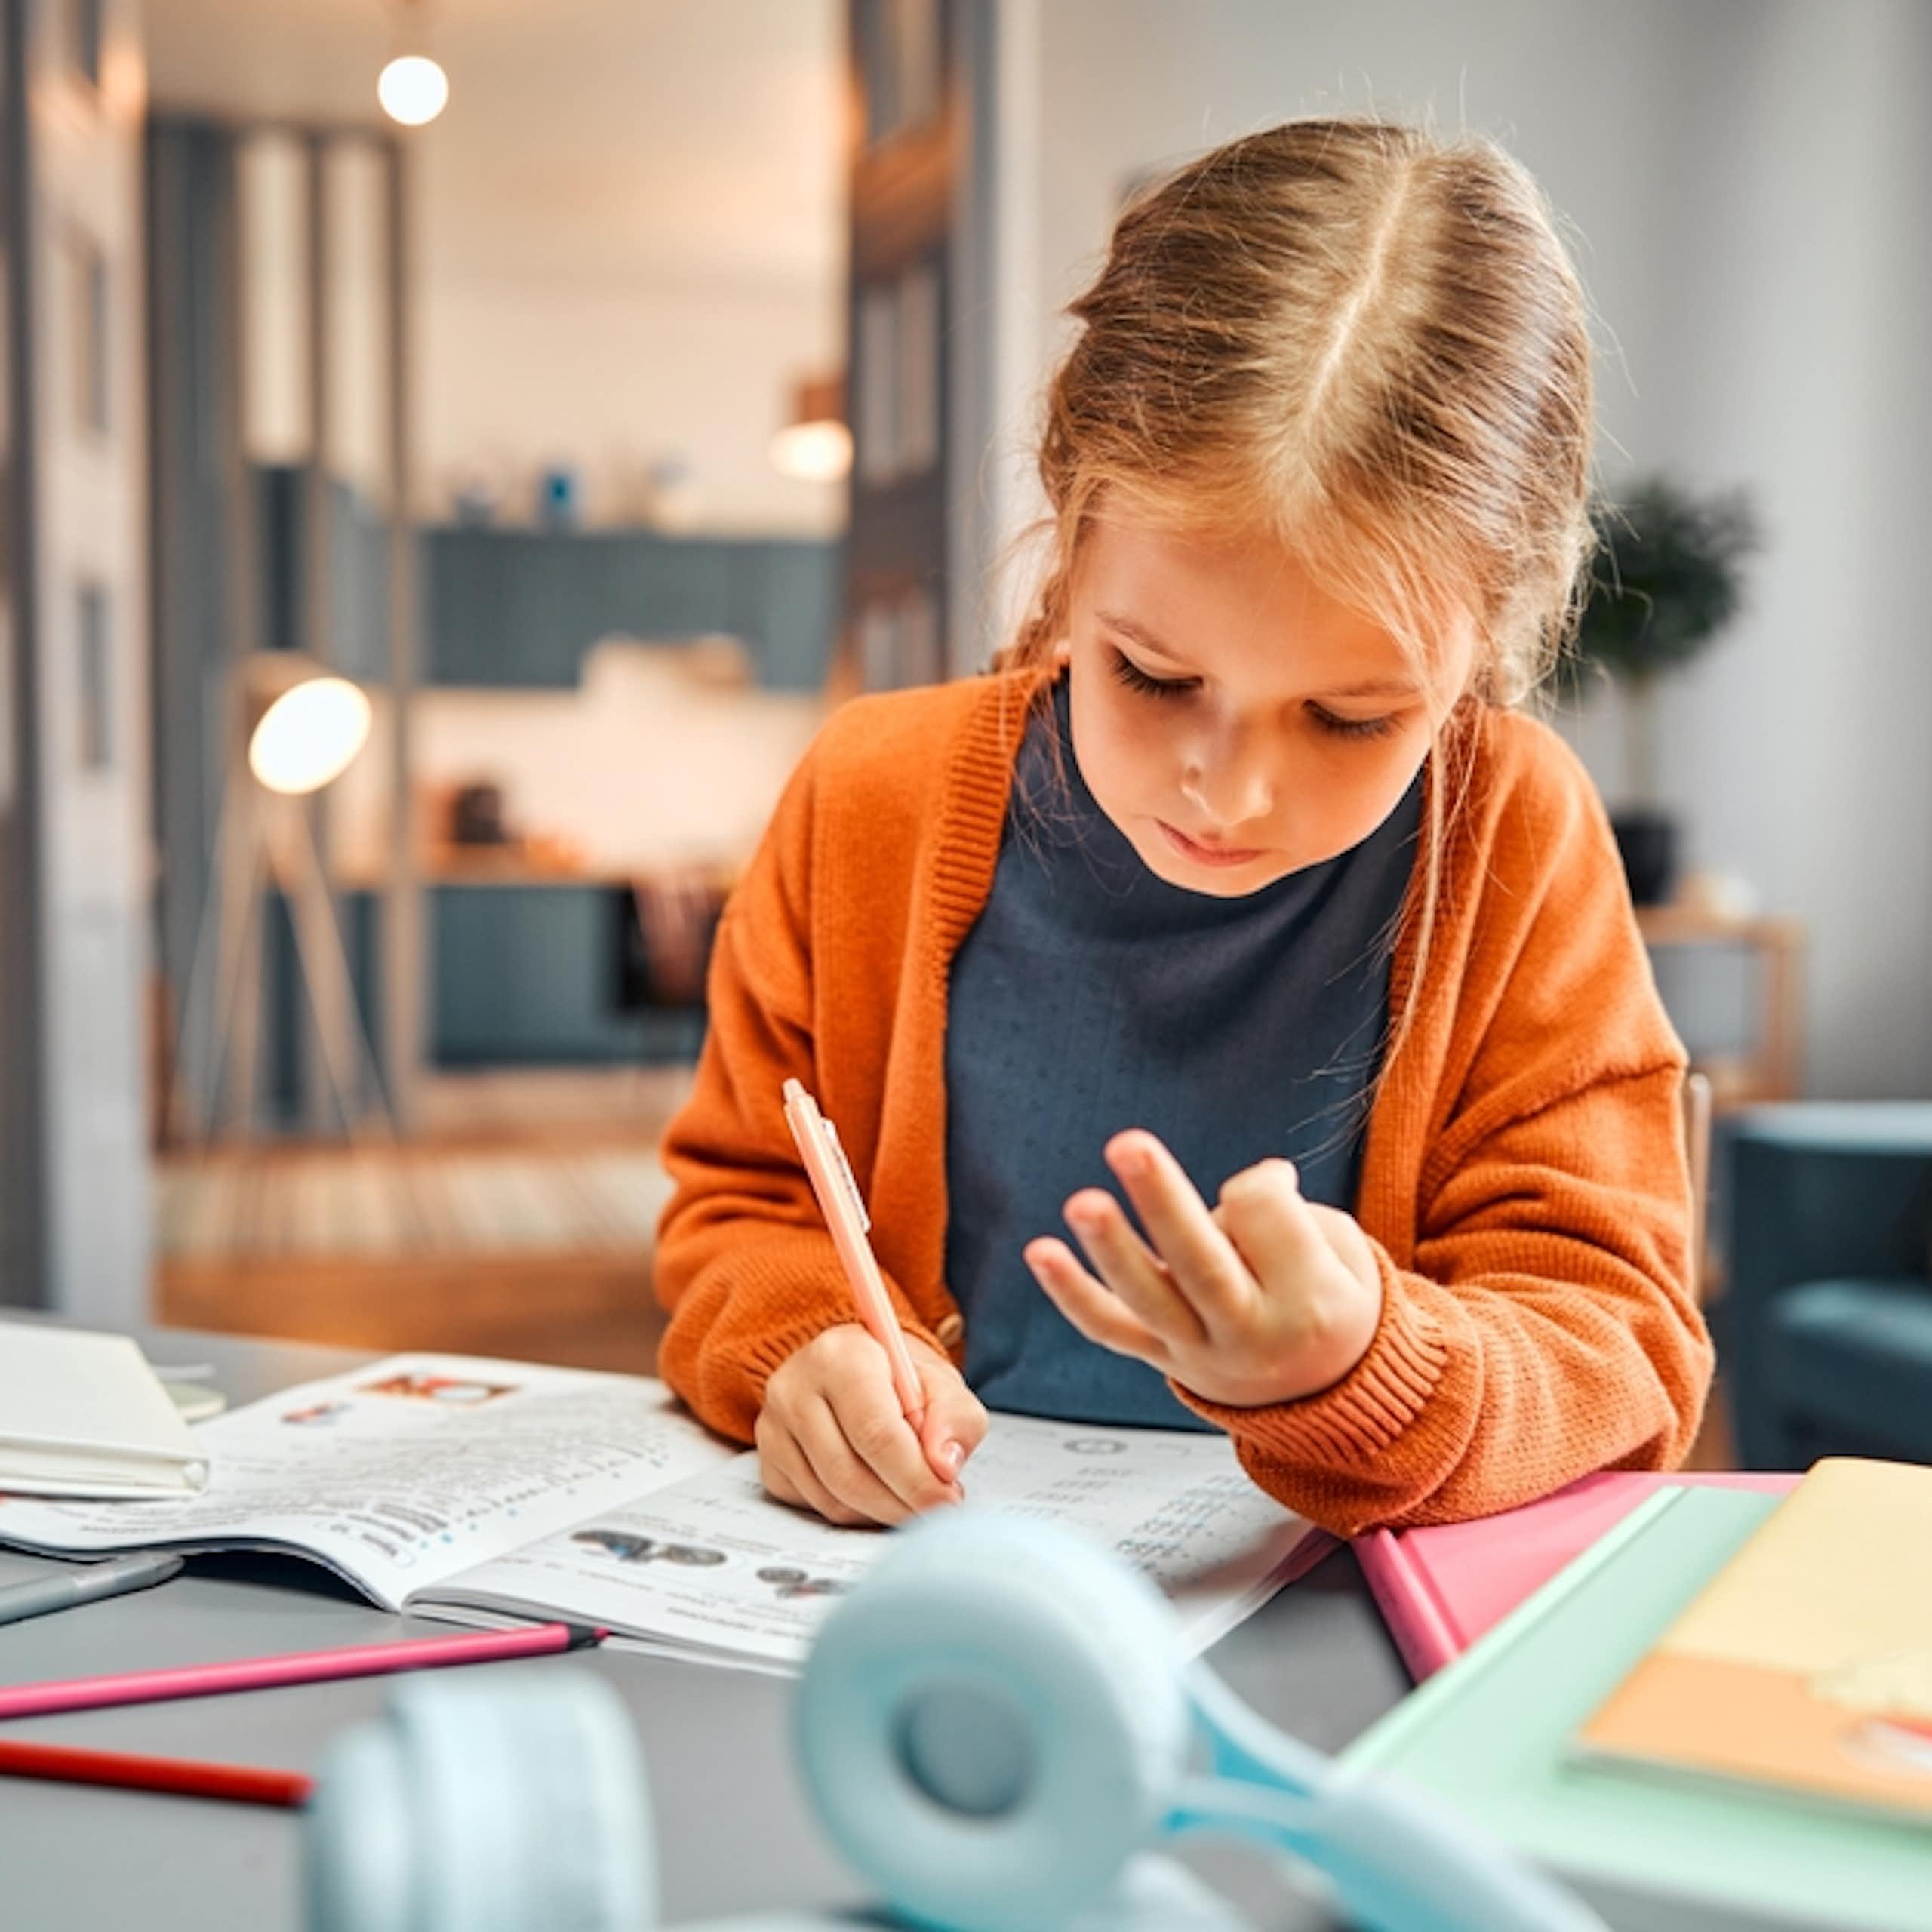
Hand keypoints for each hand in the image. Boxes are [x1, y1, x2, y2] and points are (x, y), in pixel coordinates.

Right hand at [756, 1325, 988, 1526]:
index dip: (916, 1477)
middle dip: (901, 1504)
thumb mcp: (942, 1384)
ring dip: (880, 1512)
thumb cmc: (900, 1378)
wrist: (857, 1371)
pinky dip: (854, 1512)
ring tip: (909, 1495)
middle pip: (850, 1474)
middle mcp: (795, 1387)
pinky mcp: (769, 1460)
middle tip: (935, 1510)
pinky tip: (876, 1488)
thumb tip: (943, 1466)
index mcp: (841, 1355)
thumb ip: (954, 1418)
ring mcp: (773, 1426)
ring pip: (832, 1499)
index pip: (876, 1432)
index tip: (947, 1499)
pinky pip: (815, 1507)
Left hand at [1023, 1130, 1382, 1408]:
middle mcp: (1252, 1334)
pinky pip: (1112, 1329)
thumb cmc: (1332, 1300)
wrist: (1326, 1394)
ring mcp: (1201, 1353)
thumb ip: (1296, 1218)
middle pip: (1202, 1263)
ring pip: (1150, 1299)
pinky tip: (1039, 1251)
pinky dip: (1072, 1293)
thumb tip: (1257, 1184)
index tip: (1273, 1185)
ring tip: (1081, 1203)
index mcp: (1309, 1304)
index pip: (1265, 1217)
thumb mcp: (1346, 1258)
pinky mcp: (1162, 1358)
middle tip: (1128, 1144)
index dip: (1263, 1184)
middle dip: (1163, 1202)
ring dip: (1111, 1249)